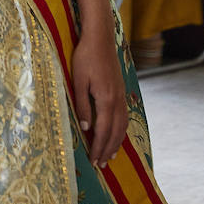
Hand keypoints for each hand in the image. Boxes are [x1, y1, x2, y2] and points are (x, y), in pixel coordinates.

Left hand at [72, 27, 126, 167]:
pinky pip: (124, 117)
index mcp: (106, 99)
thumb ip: (82, 105)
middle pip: (115, 132)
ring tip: (110, 156)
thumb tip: (85, 128)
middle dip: (107, 150)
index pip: (103, 130)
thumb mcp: (78, 81)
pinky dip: (121, 131)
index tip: (93, 160)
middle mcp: (117, 100)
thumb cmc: (85, 57)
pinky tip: (116, 135)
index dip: (98, 147)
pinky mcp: (121, 91)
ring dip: (116, 143)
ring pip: (122, 126)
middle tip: (100, 165)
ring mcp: (121, 96)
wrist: (100, 39)